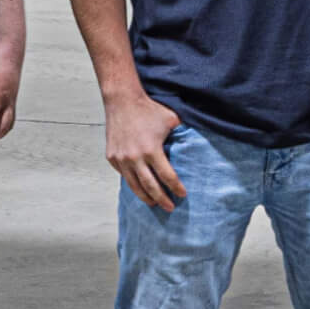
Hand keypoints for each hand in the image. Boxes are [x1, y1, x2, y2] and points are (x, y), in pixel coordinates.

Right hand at [105, 92, 185, 210]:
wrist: (122, 100)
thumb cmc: (148, 109)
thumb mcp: (171, 120)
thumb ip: (183, 134)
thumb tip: (198, 143)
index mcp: (151, 150)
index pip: (167, 176)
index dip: (176, 188)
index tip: (183, 195)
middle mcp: (135, 158)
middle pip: (151, 187)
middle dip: (162, 200)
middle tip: (170, 208)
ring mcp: (121, 159)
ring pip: (134, 186)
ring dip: (146, 197)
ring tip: (154, 203)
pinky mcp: (112, 158)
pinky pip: (124, 176)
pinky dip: (133, 183)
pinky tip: (140, 187)